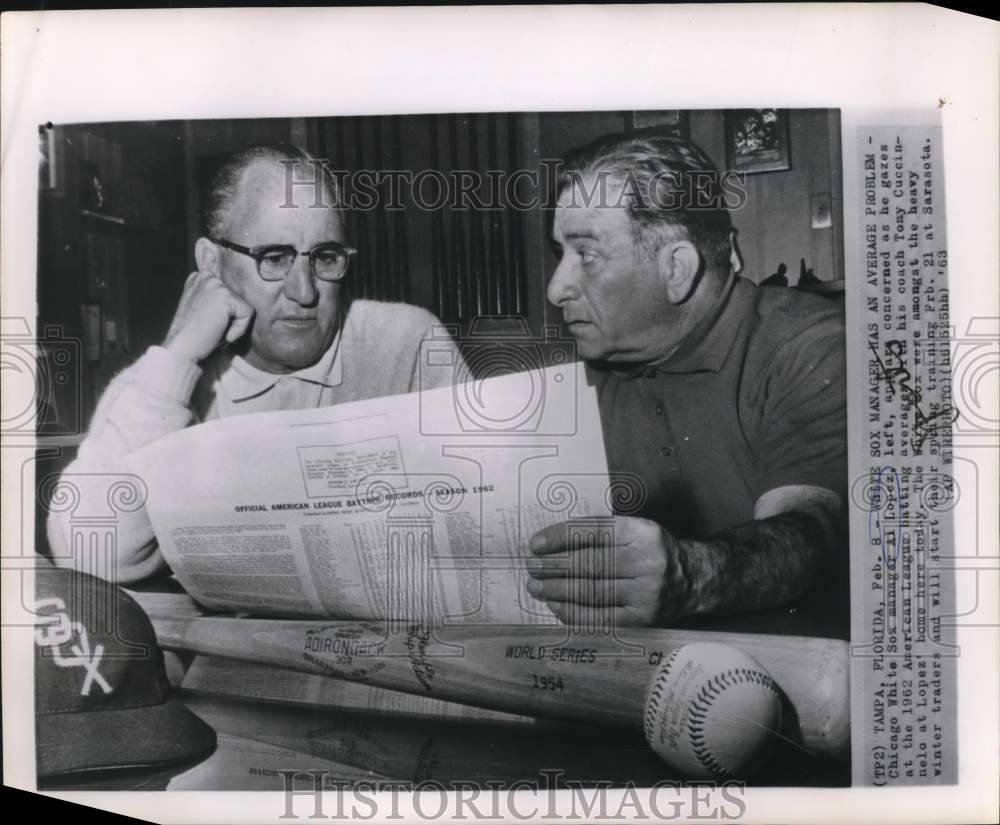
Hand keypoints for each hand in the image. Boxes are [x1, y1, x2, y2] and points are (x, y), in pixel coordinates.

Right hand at [163, 271, 253, 363]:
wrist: (181, 349)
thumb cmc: (194, 336)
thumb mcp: (204, 311)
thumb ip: (217, 300)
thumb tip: (238, 302)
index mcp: (199, 278)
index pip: (230, 294)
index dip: (225, 314)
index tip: (206, 322)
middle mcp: (206, 276)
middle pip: (238, 300)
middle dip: (229, 318)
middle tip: (209, 327)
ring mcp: (215, 284)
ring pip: (244, 307)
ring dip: (233, 325)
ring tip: (213, 330)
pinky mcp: (225, 296)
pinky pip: (247, 314)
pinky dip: (238, 330)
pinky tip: (219, 333)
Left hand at [525, 516, 692, 627]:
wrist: (693, 580)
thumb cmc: (651, 552)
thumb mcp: (635, 531)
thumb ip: (600, 532)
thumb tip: (551, 542)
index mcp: (641, 532)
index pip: (593, 532)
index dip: (560, 537)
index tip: (535, 544)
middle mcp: (646, 561)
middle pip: (589, 563)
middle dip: (553, 566)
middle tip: (531, 567)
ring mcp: (645, 593)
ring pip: (591, 591)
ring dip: (557, 590)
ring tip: (536, 587)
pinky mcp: (642, 619)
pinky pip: (599, 618)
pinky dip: (573, 612)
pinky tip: (556, 606)